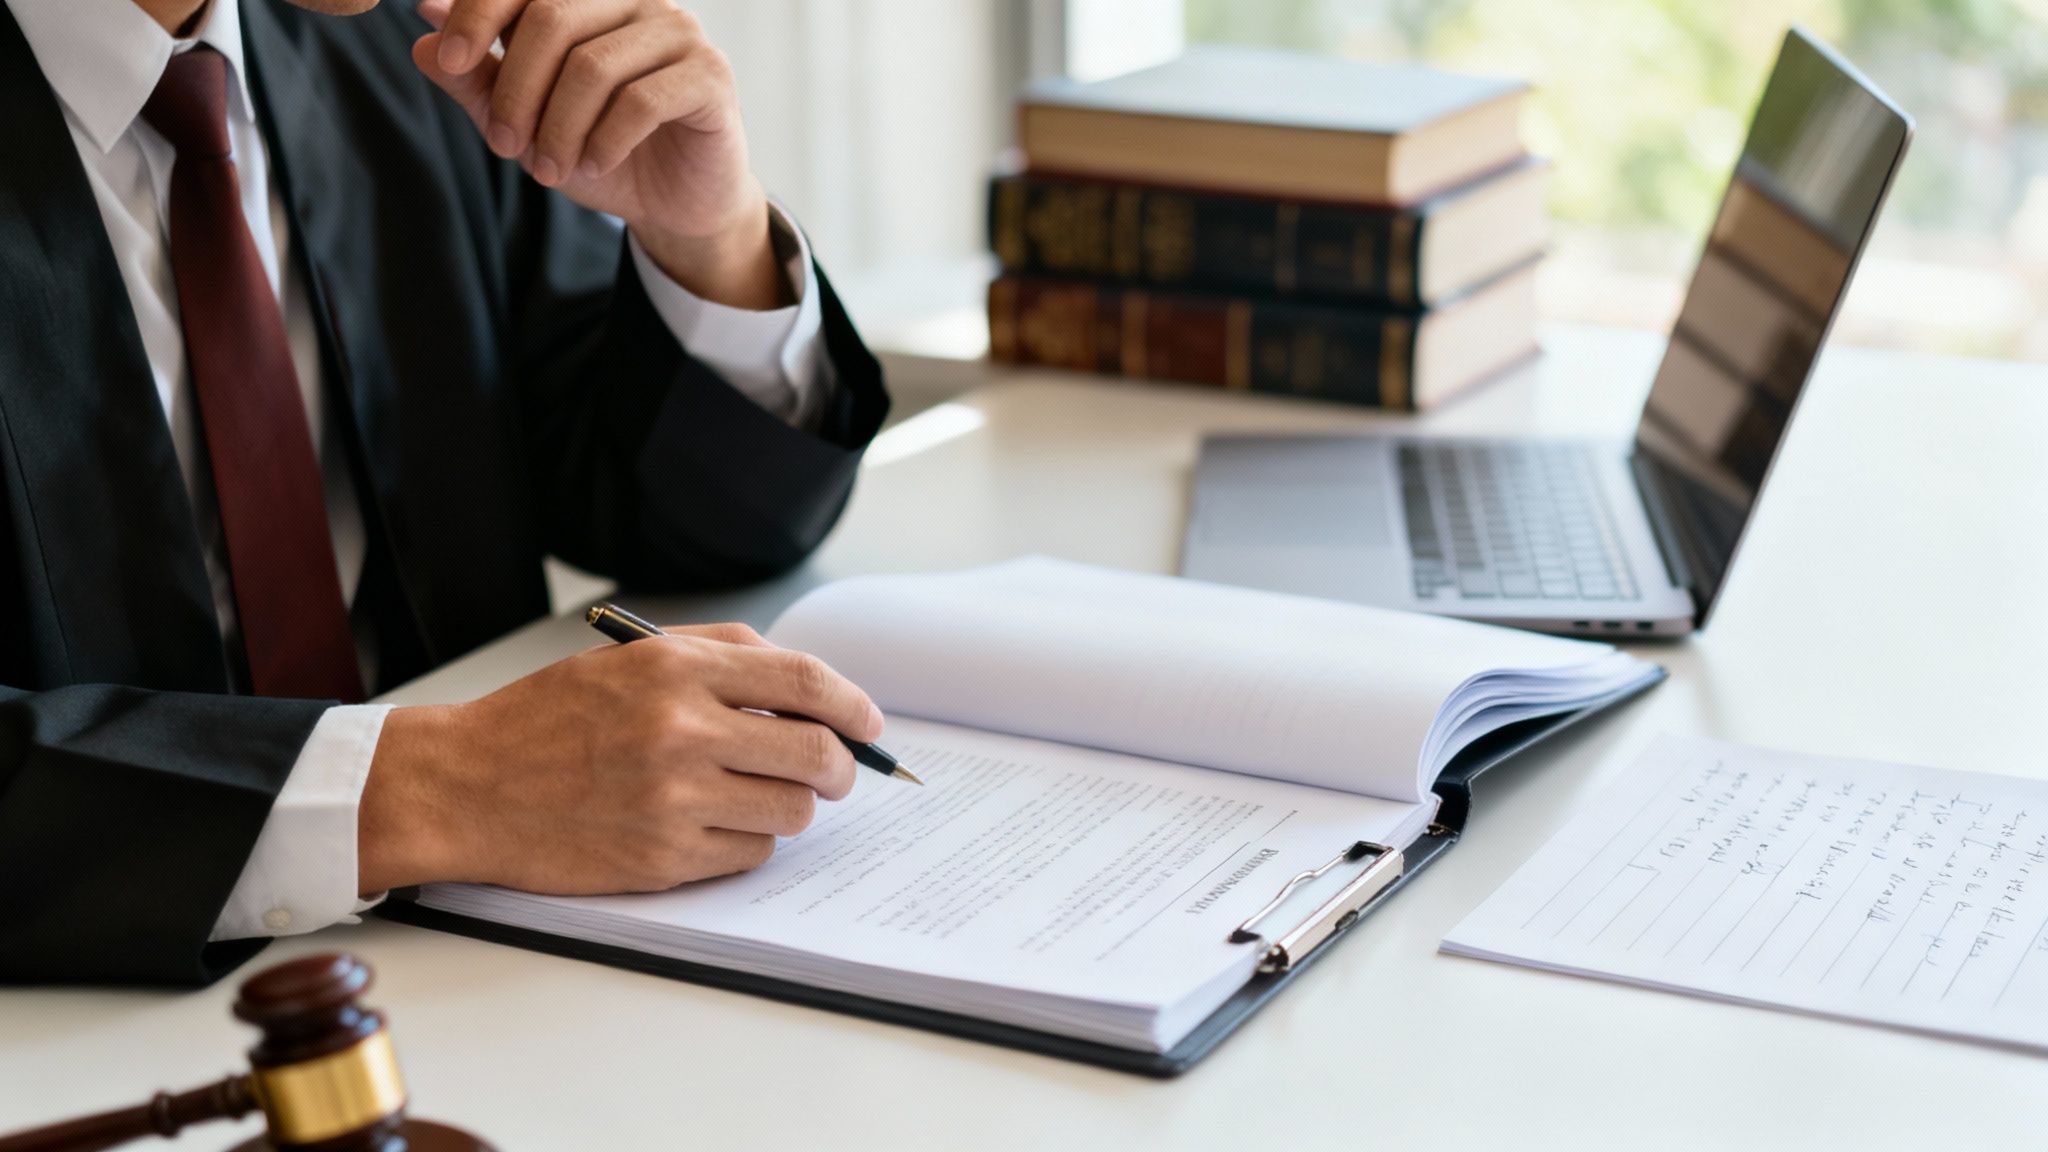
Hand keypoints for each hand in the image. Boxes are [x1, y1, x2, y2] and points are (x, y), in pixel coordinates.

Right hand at [355, 623, 883, 895]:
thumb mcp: (627, 658)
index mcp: (675, 670)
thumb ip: (718, 657)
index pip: (806, 681)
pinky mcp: (662, 857)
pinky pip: (750, 855)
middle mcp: (680, 731)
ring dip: (793, 806)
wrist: (464, 786)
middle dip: (842, 767)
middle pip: (817, 753)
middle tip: (835, 773)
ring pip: (793, 811)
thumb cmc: (547, 719)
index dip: (854, 706)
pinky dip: (749, 843)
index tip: (869, 725)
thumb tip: (807, 684)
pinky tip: (713, 825)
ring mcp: (673, 799)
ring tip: (759, 796)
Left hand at [411, 0, 789, 308]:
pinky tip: (595, 164)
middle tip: (503, 146)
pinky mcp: (710, 77)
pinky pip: (641, 100)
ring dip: (558, 127)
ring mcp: (678, 33)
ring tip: (549, 171)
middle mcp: (635, 1)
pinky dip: (606, 140)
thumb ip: (479, 79)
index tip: (446, 61)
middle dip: (515, 88)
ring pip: (594, 65)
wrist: (676, 205)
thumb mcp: (527, 124)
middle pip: (554, 18)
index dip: (477, 13)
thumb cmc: (602, 152)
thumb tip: (422, 32)